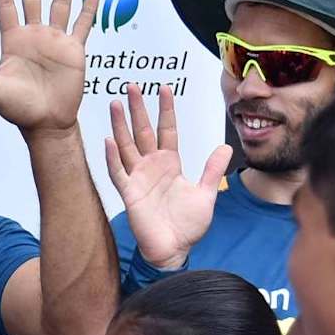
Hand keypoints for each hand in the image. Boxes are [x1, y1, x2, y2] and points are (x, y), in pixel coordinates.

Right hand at [106, 84, 231, 269]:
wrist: (174, 250)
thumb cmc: (187, 226)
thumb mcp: (206, 194)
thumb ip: (211, 170)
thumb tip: (225, 147)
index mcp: (170, 163)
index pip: (167, 129)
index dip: (165, 109)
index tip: (164, 88)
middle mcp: (152, 167)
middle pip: (142, 131)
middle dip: (137, 108)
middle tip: (131, 85)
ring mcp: (138, 178)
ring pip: (126, 146)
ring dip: (120, 125)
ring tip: (115, 104)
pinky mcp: (129, 194)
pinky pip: (119, 173)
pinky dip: (113, 158)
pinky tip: (109, 141)